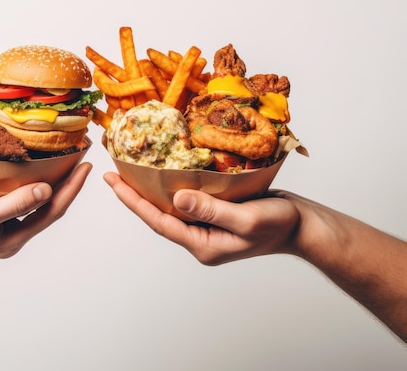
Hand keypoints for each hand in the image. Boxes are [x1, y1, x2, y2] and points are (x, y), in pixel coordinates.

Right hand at [0, 162, 91, 257]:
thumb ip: (13, 204)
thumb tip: (46, 191)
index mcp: (13, 239)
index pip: (52, 211)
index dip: (71, 188)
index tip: (86, 166)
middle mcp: (13, 236)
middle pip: (49, 209)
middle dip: (68, 185)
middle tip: (82, 160)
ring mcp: (5, 228)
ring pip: (37, 205)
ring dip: (53, 184)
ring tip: (67, 163)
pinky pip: (22, 201)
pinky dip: (33, 185)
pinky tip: (37, 171)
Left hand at [103, 172, 299, 264]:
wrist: (303, 225)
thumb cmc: (280, 224)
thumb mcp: (246, 219)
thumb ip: (210, 211)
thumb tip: (176, 199)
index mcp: (202, 245)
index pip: (159, 222)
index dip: (133, 202)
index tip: (113, 181)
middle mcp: (200, 238)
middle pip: (159, 215)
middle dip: (135, 195)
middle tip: (113, 173)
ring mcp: (207, 227)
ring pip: (171, 208)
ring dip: (151, 190)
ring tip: (131, 171)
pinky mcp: (215, 214)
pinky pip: (188, 201)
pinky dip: (173, 187)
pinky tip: (165, 173)